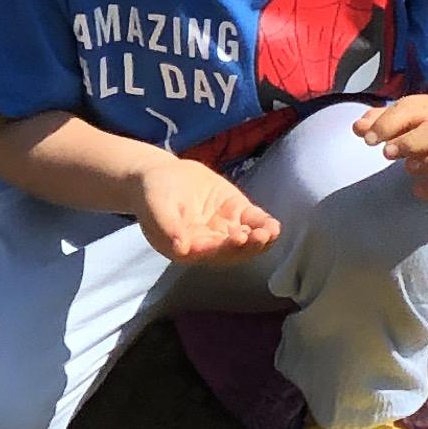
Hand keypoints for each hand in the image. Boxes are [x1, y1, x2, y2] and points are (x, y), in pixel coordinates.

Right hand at [139, 158, 279, 264]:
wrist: (161, 175)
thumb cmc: (153, 194)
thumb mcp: (156, 207)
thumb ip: (168, 227)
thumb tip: (180, 249)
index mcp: (187, 248)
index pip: (208, 252)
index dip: (224, 248)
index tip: (237, 238)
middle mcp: (208, 243)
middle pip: (231, 251)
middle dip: (247, 246)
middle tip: (261, 237)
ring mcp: (223, 229)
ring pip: (245, 240)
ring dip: (260, 239)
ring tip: (271, 232)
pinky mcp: (235, 212)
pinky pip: (252, 222)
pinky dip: (263, 224)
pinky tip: (274, 226)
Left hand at [356, 93, 427, 201]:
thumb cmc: (423, 127)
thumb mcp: (403, 117)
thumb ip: (378, 121)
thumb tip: (359, 127)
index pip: (412, 108)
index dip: (387, 123)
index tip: (369, 140)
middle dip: (412, 142)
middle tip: (387, 153)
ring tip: (409, 167)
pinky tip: (418, 188)